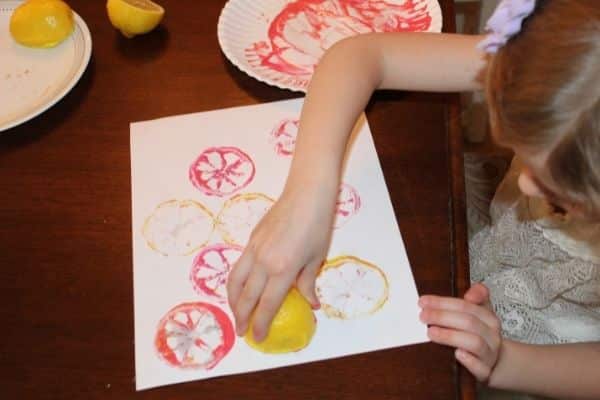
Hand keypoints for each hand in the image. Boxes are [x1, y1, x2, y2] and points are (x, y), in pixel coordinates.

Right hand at [226, 183, 336, 340]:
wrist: (306, 194)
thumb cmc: (317, 225)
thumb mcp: (317, 257)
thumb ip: (308, 283)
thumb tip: (310, 303)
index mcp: (283, 269)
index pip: (267, 304)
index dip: (260, 323)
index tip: (257, 337)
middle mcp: (264, 261)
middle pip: (246, 296)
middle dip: (242, 316)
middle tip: (242, 331)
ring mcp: (254, 249)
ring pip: (235, 281)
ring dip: (232, 300)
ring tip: (235, 312)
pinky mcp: (251, 239)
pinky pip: (238, 265)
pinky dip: (235, 281)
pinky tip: (240, 287)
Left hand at [418, 284, 501, 381]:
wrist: (496, 362)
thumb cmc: (479, 335)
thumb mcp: (479, 313)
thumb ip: (475, 297)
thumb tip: (470, 294)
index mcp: (488, 317)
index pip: (466, 306)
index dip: (443, 302)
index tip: (423, 301)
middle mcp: (491, 335)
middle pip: (469, 322)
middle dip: (442, 317)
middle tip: (423, 316)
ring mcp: (490, 354)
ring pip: (475, 343)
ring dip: (450, 336)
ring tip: (431, 333)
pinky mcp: (486, 372)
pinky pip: (481, 368)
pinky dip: (469, 361)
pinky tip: (457, 354)